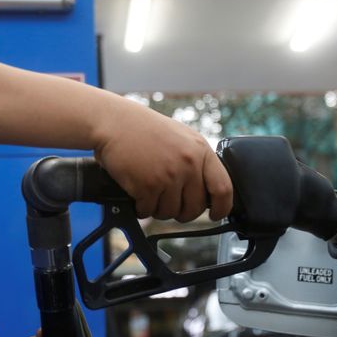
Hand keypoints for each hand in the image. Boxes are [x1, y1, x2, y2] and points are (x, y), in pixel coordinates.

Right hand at [93, 101, 232, 221]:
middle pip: (196, 208)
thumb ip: (197, 161)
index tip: (215, 214)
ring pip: (171, 212)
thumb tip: (207, 192)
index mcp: (201, 150)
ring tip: (150, 193)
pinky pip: (149, 211)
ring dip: (159, 209)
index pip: (223, 188)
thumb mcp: (182, 138)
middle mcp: (188, 163)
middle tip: (171, 204)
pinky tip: (137, 193)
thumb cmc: (144, 129)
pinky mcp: (148, 186)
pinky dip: (141, 207)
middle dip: (183, 212)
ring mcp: (169, 175)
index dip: (222, 208)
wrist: (114, 122)